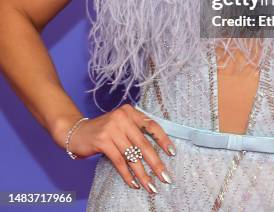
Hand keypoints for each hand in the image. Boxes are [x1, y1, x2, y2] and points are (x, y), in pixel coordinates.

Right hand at [55, 103, 176, 194]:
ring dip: (143, 174)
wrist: (76, 131)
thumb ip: (135, 131)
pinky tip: (134, 184)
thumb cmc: (103, 130)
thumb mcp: (120, 125)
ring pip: (132, 156)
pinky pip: (119, 162)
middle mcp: (122, 118)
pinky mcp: (102, 141)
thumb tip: (157, 150)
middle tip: (165, 177)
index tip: (172, 153)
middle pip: (143, 143)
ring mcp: (112, 129)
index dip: (163, 140)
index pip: (151, 125)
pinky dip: (127, 175)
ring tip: (151, 186)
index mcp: (130, 112)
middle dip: (156, 163)